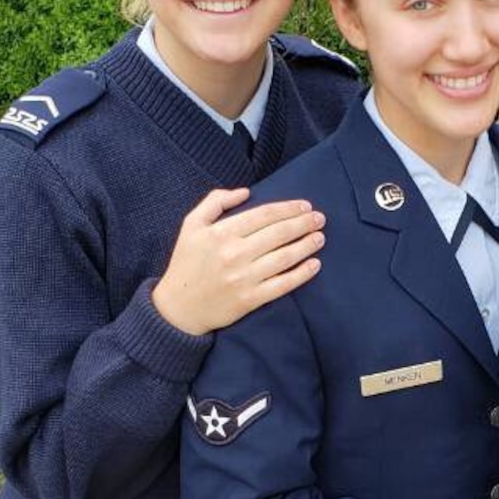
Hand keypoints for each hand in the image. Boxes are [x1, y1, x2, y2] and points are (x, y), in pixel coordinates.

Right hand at [152, 190, 325, 335]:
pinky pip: (282, 284)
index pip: (265, 215)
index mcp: (222, 233)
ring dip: (306, 245)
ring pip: (284, 257)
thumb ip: (215, 202)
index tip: (305, 205)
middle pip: (279, 233)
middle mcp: (234, 253)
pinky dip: (302, 274)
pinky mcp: (250, 299)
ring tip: (320, 237)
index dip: (289, 208)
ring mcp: (244, 278)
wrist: (178, 307)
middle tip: (319, 218)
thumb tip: (246, 192)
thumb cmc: (186, 263)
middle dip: (303, 223)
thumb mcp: (191, 225)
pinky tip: (315, 264)